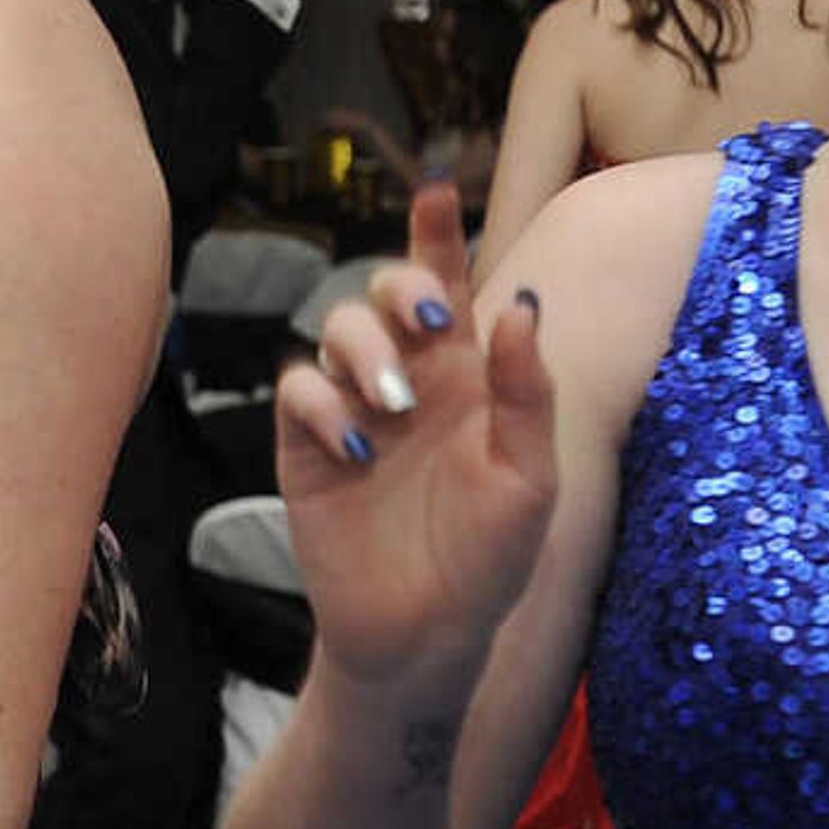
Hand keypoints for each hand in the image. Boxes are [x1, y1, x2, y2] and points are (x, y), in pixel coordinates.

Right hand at [275, 180, 558, 688]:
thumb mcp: (530, 479)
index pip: (451, 289)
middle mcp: (409, 379)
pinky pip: (298, 392)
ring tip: (395, 404)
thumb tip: (522, 304)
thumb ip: (528, 393)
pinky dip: (321, 404)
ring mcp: (354, 410)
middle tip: (431, 322)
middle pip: (387, 293)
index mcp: (469, 378)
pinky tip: (356, 447)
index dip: (438, 237)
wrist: (425, 636)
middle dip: (401, 286)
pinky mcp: (307, 448)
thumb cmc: (490, 561)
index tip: (436, 192)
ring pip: (336, 329)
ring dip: (364, 348)